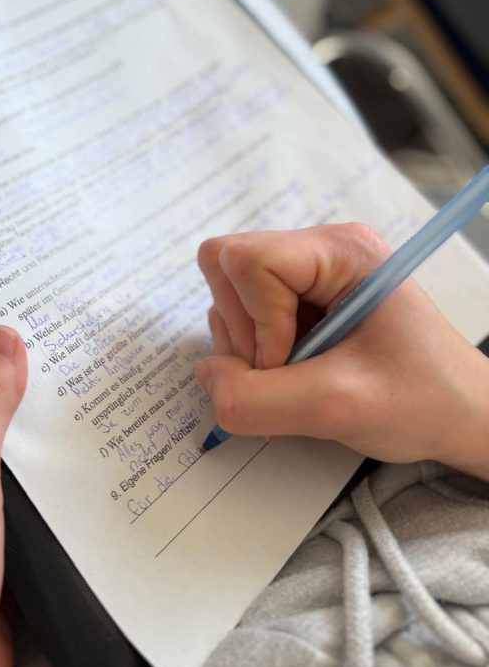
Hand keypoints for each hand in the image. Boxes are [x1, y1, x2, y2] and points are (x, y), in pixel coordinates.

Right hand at [196, 224, 488, 478]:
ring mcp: (309, 272)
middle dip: (244, 330)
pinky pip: (243, 312)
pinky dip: (255, 351)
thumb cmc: (421, 402)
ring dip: (248, 346)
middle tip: (286, 372)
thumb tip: (207, 377)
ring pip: (229, 293)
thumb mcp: (336, 407)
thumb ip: (255, 399)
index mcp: (341, 251)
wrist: (460, 417)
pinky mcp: (300, 297)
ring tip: (301, 377)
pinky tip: (298, 373)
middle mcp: (320, 249)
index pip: (248, 259)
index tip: (290, 366)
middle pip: (227, 267)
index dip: (255, 321)